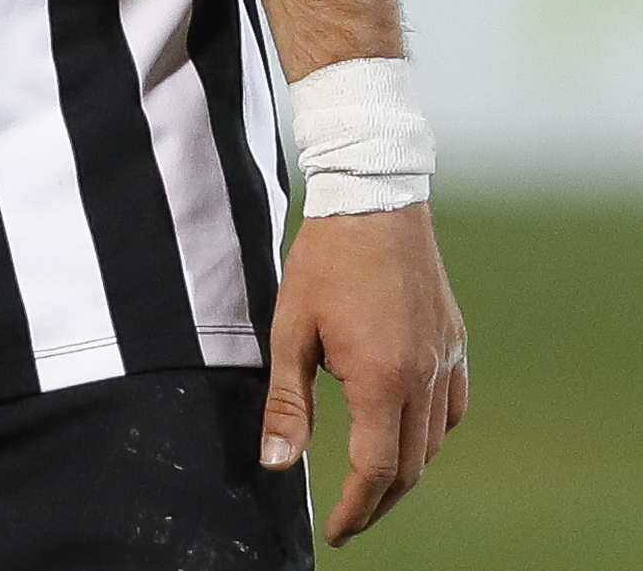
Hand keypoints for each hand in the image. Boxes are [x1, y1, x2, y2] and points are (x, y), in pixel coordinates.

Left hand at [262, 203, 467, 542]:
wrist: (374, 202)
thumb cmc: (322, 262)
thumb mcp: (289, 328)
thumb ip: (287, 401)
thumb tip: (276, 463)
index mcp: (382, 378)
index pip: (377, 469)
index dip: (355, 508)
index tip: (336, 531)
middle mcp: (425, 377)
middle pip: (411, 466)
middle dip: (378, 501)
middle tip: (350, 519)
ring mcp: (447, 361)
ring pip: (435, 442)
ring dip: (406, 471)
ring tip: (371, 484)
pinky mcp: (456, 344)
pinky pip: (452, 410)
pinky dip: (429, 433)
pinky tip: (405, 433)